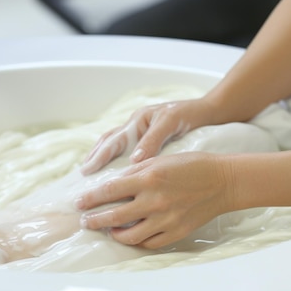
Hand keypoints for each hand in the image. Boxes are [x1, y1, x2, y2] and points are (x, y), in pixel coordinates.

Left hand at [76, 152, 230, 248]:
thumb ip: (135, 173)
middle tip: (85, 221)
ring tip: (108, 230)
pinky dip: (136, 241)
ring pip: (129, 236)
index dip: (90, 198)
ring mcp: (165, 220)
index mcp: (148, 179)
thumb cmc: (191, 166)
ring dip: (113, 234)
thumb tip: (112, 184)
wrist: (222, 181)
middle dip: (94, 220)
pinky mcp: (176, 232)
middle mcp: (154, 201)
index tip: (79, 202)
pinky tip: (130, 235)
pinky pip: (149, 243)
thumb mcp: (161, 160)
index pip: (109, 191)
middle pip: (113, 216)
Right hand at [80, 99, 208, 174]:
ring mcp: (142, 133)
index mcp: (138, 120)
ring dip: (103, 159)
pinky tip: (117, 176)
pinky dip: (119, 162)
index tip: (88, 170)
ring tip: (91, 175)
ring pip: (115, 147)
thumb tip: (134, 160)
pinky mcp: (150, 141)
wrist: (208, 113)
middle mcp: (136, 126)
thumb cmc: (190, 115)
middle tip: (82, 174)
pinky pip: (128, 152)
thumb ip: (153, 140)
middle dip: (94, 157)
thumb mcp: (171, 123)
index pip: (113, 139)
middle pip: (108, 142)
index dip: (99, 156)